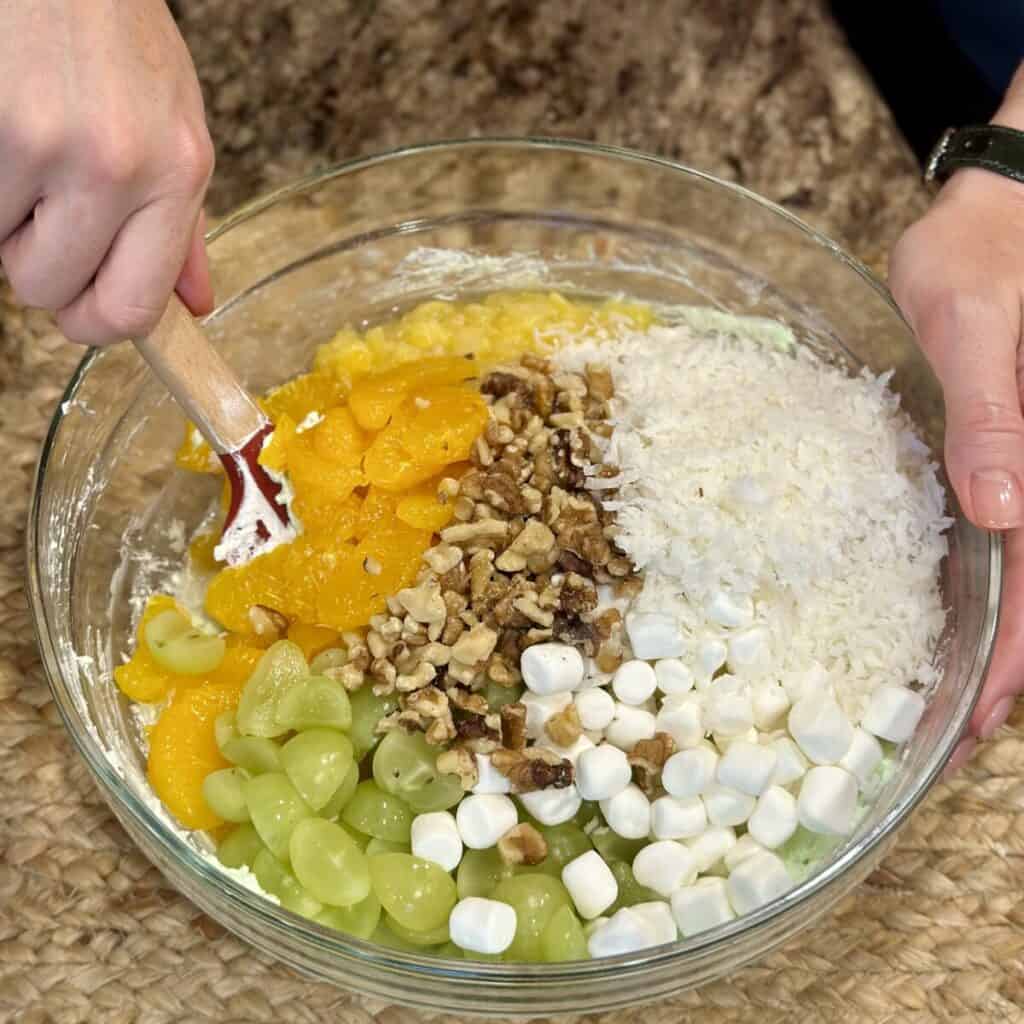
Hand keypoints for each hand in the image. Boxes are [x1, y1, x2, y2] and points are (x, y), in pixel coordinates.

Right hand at [0, 0, 213, 343]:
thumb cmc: (118, 35)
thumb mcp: (179, 125)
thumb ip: (183, 224)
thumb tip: (192, 304)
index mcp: (175, 174)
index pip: (131, 309)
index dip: (96, 324)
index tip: (83, 309)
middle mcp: (113, 166)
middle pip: (48, 291)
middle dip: (39, 264)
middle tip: (46, 210)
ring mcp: (38, 141)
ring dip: (5, 219)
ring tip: (29, 154)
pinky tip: (7, 132)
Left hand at [890, 166, 1023, 772]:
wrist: (999, 212)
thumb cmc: (987, 256)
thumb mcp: (977, 327)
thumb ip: (992, 415)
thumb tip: (1004, 513)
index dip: (1013, 660)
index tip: (978, 722)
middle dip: (1004, 672)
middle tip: (952, 736)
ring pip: (1023, 572)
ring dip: (995, 640)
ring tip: (948, 699)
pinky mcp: (1006, 448)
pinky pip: (1005, 532)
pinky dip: (983, 587)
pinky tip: (948, 616)